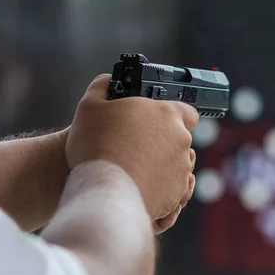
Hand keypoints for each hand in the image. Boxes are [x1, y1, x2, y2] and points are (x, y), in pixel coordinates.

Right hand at [67, 74, 198, 233]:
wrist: (104, 193)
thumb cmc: (96, 147)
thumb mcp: (89, 107)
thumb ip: (101, 88)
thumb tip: (105, 81)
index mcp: (166, 113)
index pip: (185, 110)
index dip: (171, 115)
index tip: (155, 121)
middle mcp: (181, 139)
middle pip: (178, 137)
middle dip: (161, 140)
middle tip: (135, 145)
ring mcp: (181, 167)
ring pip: (176, 162)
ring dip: (161, 163)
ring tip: (133, 167)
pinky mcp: (177, 193)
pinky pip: (173, 186)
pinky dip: (160, 185)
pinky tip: (140, 184)